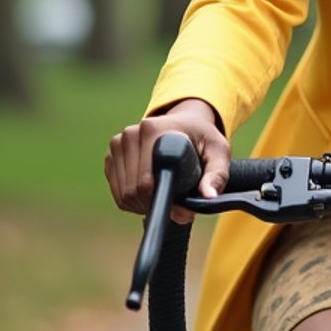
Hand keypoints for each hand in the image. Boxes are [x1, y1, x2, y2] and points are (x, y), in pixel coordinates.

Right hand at [105, 99, 231, 224]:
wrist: (186, 122)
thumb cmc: (203, 138)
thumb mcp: (219, 152)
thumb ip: (217, 175)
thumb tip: (208, 197)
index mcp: (153, 130)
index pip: (146, 181)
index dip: (162, 201)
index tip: (180, 208)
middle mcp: (131, 134)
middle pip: (132, 191)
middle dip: (154, 205)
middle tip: (175, 206)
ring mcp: (118, 143)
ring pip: (123, 194)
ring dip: (142, 205)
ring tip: (165, 196)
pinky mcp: (112, 154)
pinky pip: (116, 190)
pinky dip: (132, 200)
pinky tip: (151, 192)